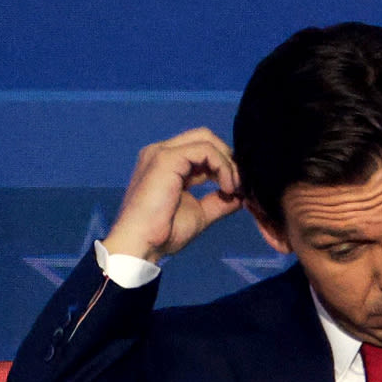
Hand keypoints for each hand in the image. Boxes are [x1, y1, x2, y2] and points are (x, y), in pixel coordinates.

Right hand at [104, 128, 243, 261]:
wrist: (142, 244)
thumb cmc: (164, 233)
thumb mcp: (200, 213)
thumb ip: (218, 201)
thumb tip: (240, 195)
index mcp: (167, 164)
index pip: (202, 150)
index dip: (224, 165)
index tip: (237, 189)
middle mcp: (162, 152)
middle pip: (205, 137)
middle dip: (228, 157)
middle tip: (239, 184)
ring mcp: (162, 153)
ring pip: (207, 140)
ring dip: (228, 163)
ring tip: (233, 189)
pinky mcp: (166, 158)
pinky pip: (205, 150)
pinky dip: (222, 166)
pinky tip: (226, 188)